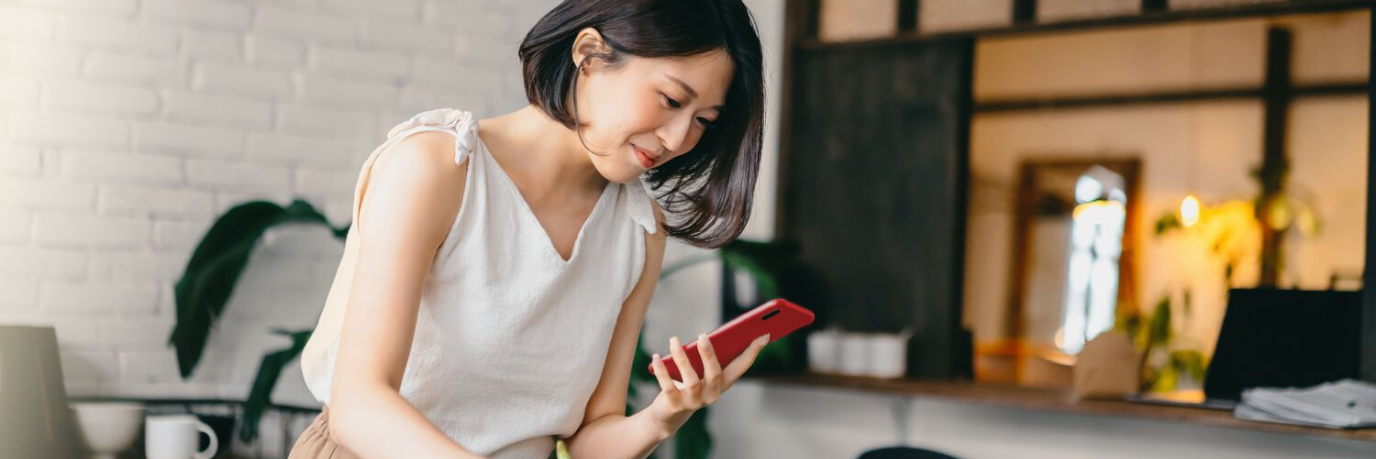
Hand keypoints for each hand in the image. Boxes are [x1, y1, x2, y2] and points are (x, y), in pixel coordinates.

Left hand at [645, 333, 769, 434]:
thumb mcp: (700, 371)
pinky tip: (656, 357)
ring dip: (682, 358)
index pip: (741, 366)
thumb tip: (707, 336)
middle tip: (702, 335)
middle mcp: (711, 394)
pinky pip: (668, 386)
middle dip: (709, 354)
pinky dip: (661, 371)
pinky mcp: (675, 404)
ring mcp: (694, 401)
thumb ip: (706, 356)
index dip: (753, 351)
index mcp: (722, 384)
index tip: (764, 334)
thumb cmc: (688, 385)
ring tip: (673, 340)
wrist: (668, 415)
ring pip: (691, 379)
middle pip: (714, 373)